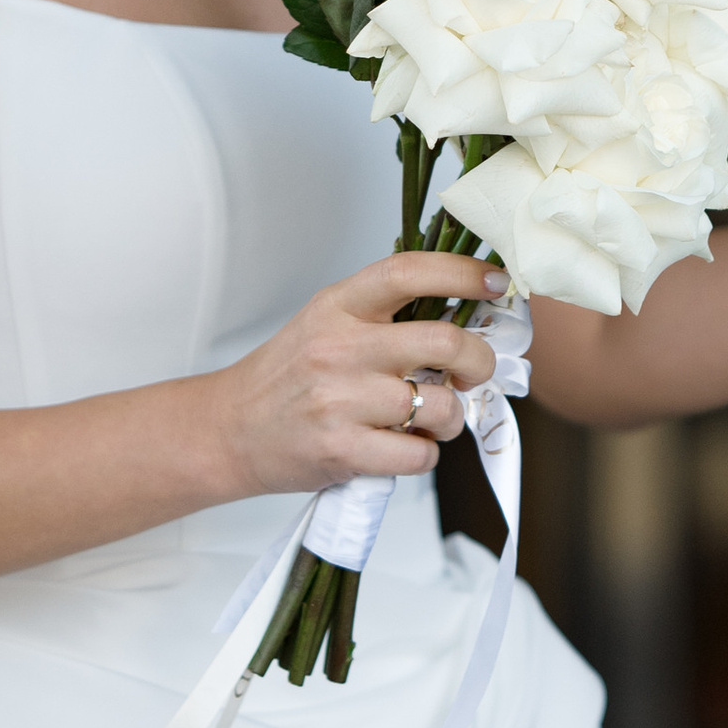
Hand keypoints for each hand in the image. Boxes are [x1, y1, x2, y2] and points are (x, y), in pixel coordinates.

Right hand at [205, 253, 502, 496]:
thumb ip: (386, 315)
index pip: (409, 272)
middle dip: (479, 360)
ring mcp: (339, 400)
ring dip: (451, 419)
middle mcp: (340, 347)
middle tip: (475, 372)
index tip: (497, 281)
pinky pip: (419, 454)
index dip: (463, 272)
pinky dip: (424, 455)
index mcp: (339, 306)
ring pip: (440, 406)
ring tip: (431, 420)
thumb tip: (468, 316)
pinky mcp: (341, 450)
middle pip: (444, 341)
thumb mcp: (328, 323)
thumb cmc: (289, 377)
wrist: (229, 430)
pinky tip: (404, 447)